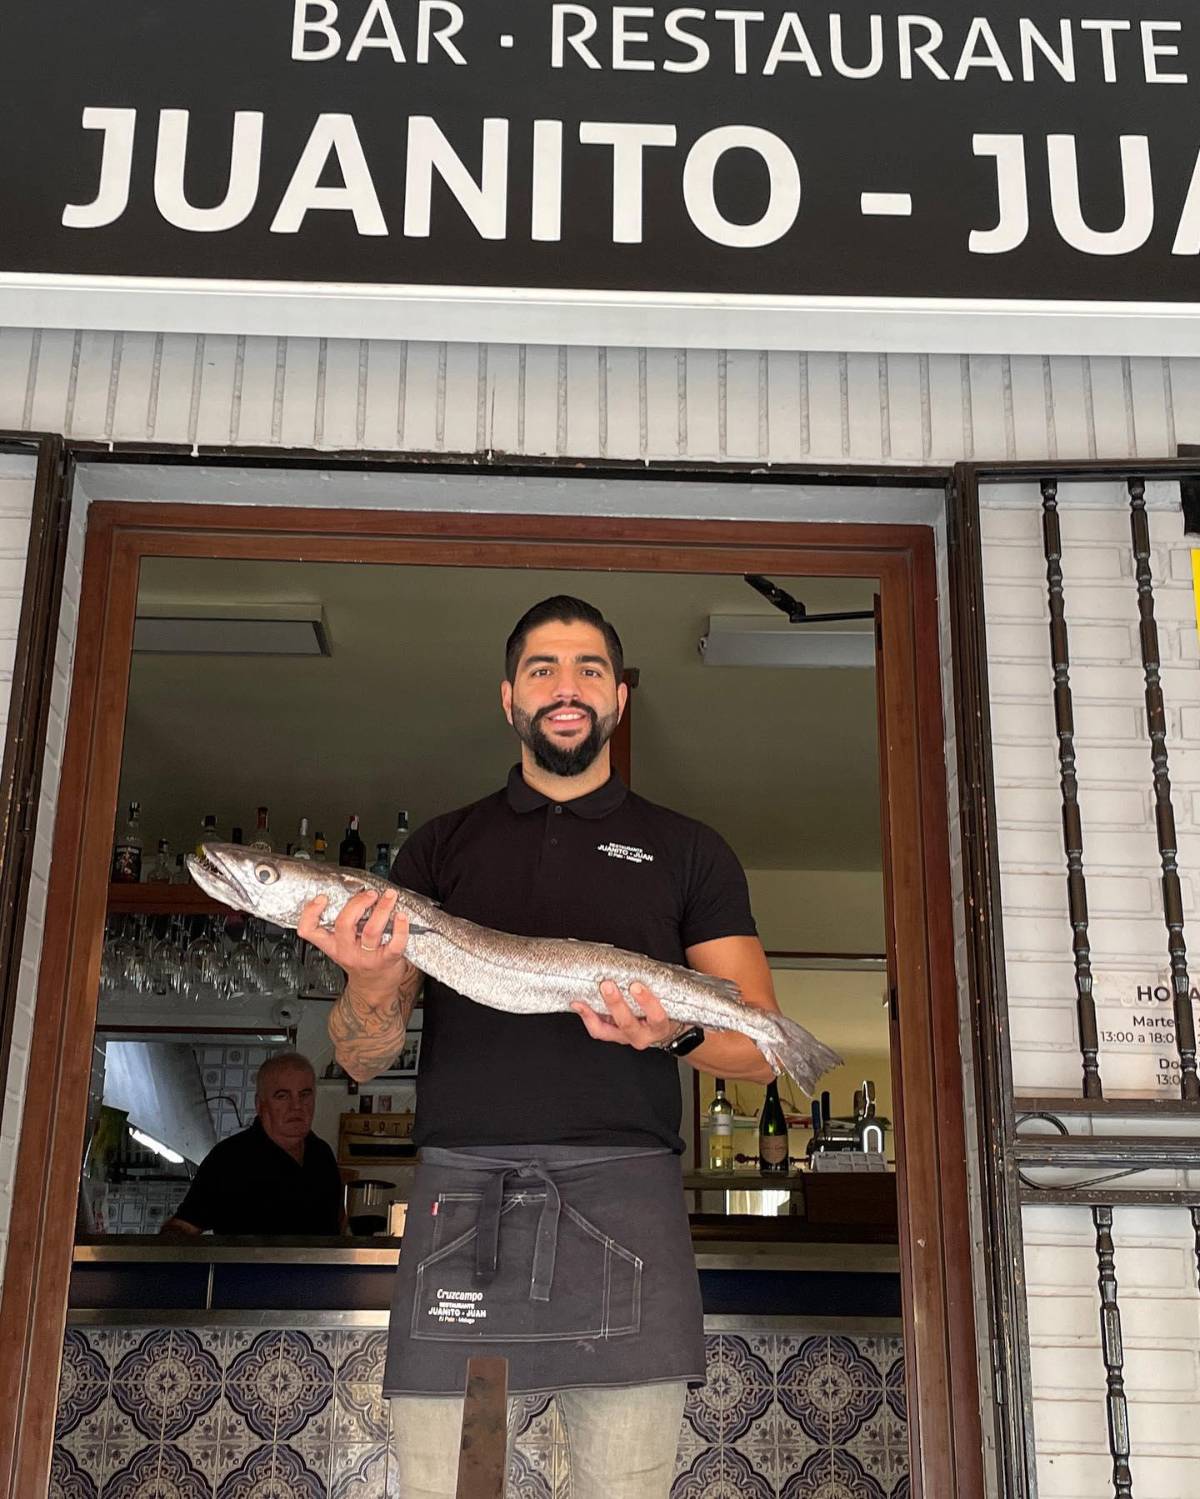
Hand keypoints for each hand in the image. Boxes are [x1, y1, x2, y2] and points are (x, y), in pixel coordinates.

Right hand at [298, 889, 410, 1004]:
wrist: (374, 989)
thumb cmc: (361, 963)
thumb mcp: (342, 948)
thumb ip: (342, 928)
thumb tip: (353, 894)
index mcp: (332, 946)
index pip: (310, 931)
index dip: (311, 913)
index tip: (322, 898)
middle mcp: (346, 951)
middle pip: (344, 924)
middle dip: (358, 903)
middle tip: (370, 894)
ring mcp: (366, 957)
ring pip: (371, 929)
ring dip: (382, 908)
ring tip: (389, 897)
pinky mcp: (386, 961)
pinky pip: (395, 943)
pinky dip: (401, 928)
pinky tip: (402, 917)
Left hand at [571, 980, 680, 1050]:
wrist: (660, 1030)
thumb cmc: (665, 1009)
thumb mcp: (667, 999)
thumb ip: (660, 984)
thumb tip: (662, 956)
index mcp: (659, 1026)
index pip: (656, 1017)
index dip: (646, 1002)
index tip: (636, 986)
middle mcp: (641, 1036)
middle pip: (627, 1024)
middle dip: (615, 1004)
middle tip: (607, 985)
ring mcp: (624, 1037)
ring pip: (606, 1030)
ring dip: (594, 1013)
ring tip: (584, 998)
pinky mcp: (611, 1035)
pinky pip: (597, 1030)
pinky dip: (586, 1016)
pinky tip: (577, 1003)